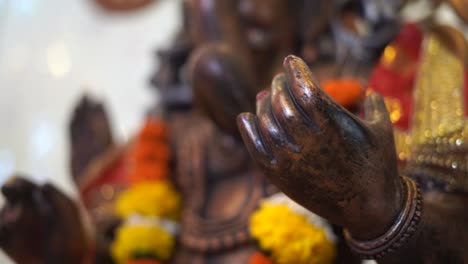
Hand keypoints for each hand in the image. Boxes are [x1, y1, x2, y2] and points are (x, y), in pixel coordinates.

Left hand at [237, 55, 403, 238]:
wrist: (368, 209)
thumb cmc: (379, 167)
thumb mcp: (384, 131)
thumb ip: (375, 106)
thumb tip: (368, 91)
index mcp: (334, 125)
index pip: (306, 88)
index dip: (295, 71)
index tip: (290, 61)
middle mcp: (310, 141)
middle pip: (283, 103)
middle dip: (278, 85)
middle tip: (279, 80)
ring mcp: (293, 160)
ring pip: (267, 123)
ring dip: (263, 105)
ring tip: (264, 96)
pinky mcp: (281, 177)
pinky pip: (257, 149)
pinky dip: (248, 130)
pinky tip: (245, 117)